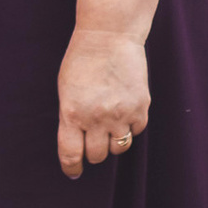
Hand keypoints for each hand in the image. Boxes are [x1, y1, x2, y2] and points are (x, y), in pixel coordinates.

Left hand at [56, 26, 149, 178]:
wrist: (109, 36)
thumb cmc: (83, 61)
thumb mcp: (66, 90)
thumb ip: (71, 118)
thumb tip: (77, 146)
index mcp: (72, 113)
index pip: (70, 154)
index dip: (71, 167)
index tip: (73, 172)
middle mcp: (96, 118)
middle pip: (96, 156)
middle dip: (93, 151)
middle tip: (93, 139)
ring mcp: (121, 114)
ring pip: (118, 148)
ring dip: (113, 141)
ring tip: (109, 122)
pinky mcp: (141, 108)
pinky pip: (135, 131)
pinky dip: (129, 126)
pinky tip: (123, 109)